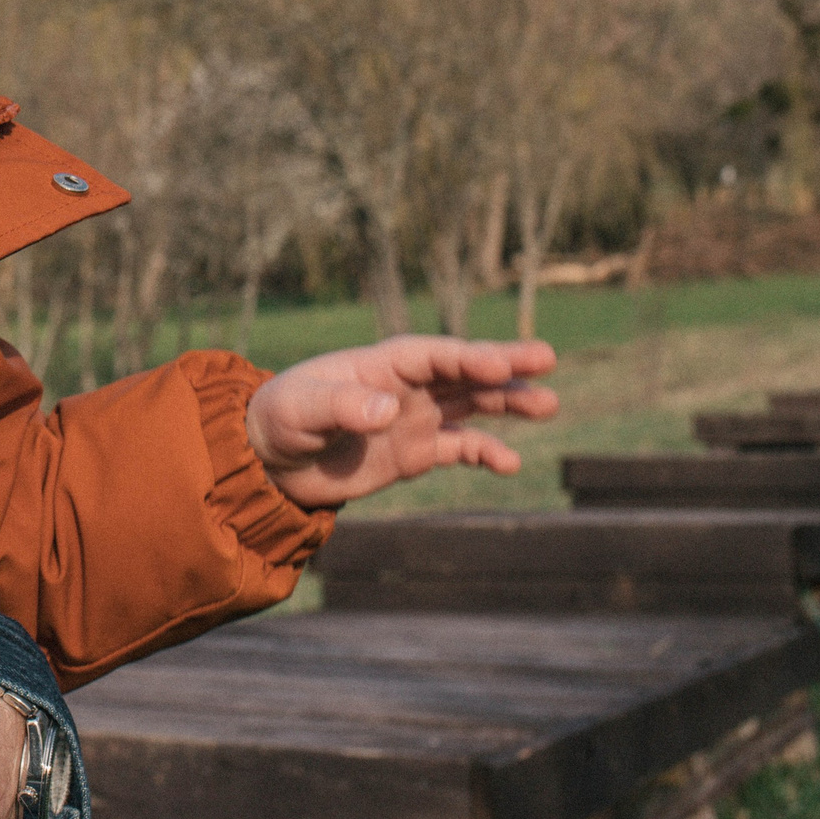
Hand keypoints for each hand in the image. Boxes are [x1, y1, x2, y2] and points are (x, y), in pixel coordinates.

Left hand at [246, 334, 560, 507]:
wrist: (271, 459)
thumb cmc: (280, 419)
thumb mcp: (302, 410)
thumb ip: (342, 406)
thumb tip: (388, 409)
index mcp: (378, 364)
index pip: (429, 354)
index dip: (464, 357)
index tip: (498, 365)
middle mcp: (404, 385)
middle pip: (461, 370)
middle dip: (503, 364)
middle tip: (545, 358)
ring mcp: (414, 416)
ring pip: (472, 402)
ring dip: (508, 402)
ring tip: (548, 404)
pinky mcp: (416, 451)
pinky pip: (461, 447)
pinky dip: (486, 452)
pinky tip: (509, 464)